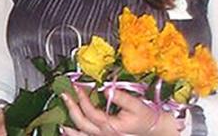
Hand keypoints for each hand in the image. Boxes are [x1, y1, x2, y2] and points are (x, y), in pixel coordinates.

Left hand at [60, 86, 180, 135]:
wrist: (156, 129)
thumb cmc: (147, 117)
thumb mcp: (137, 105)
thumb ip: (121, 97)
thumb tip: (107, 88)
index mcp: (111, 126)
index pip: (91, 112)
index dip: (83, 98)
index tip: (78, 86)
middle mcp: (105, 134)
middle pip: (83, 124)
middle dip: (72, 108)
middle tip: (65, 95)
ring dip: (71, 130)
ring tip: (60, 124)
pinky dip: (78, 135)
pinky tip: (71, 131)